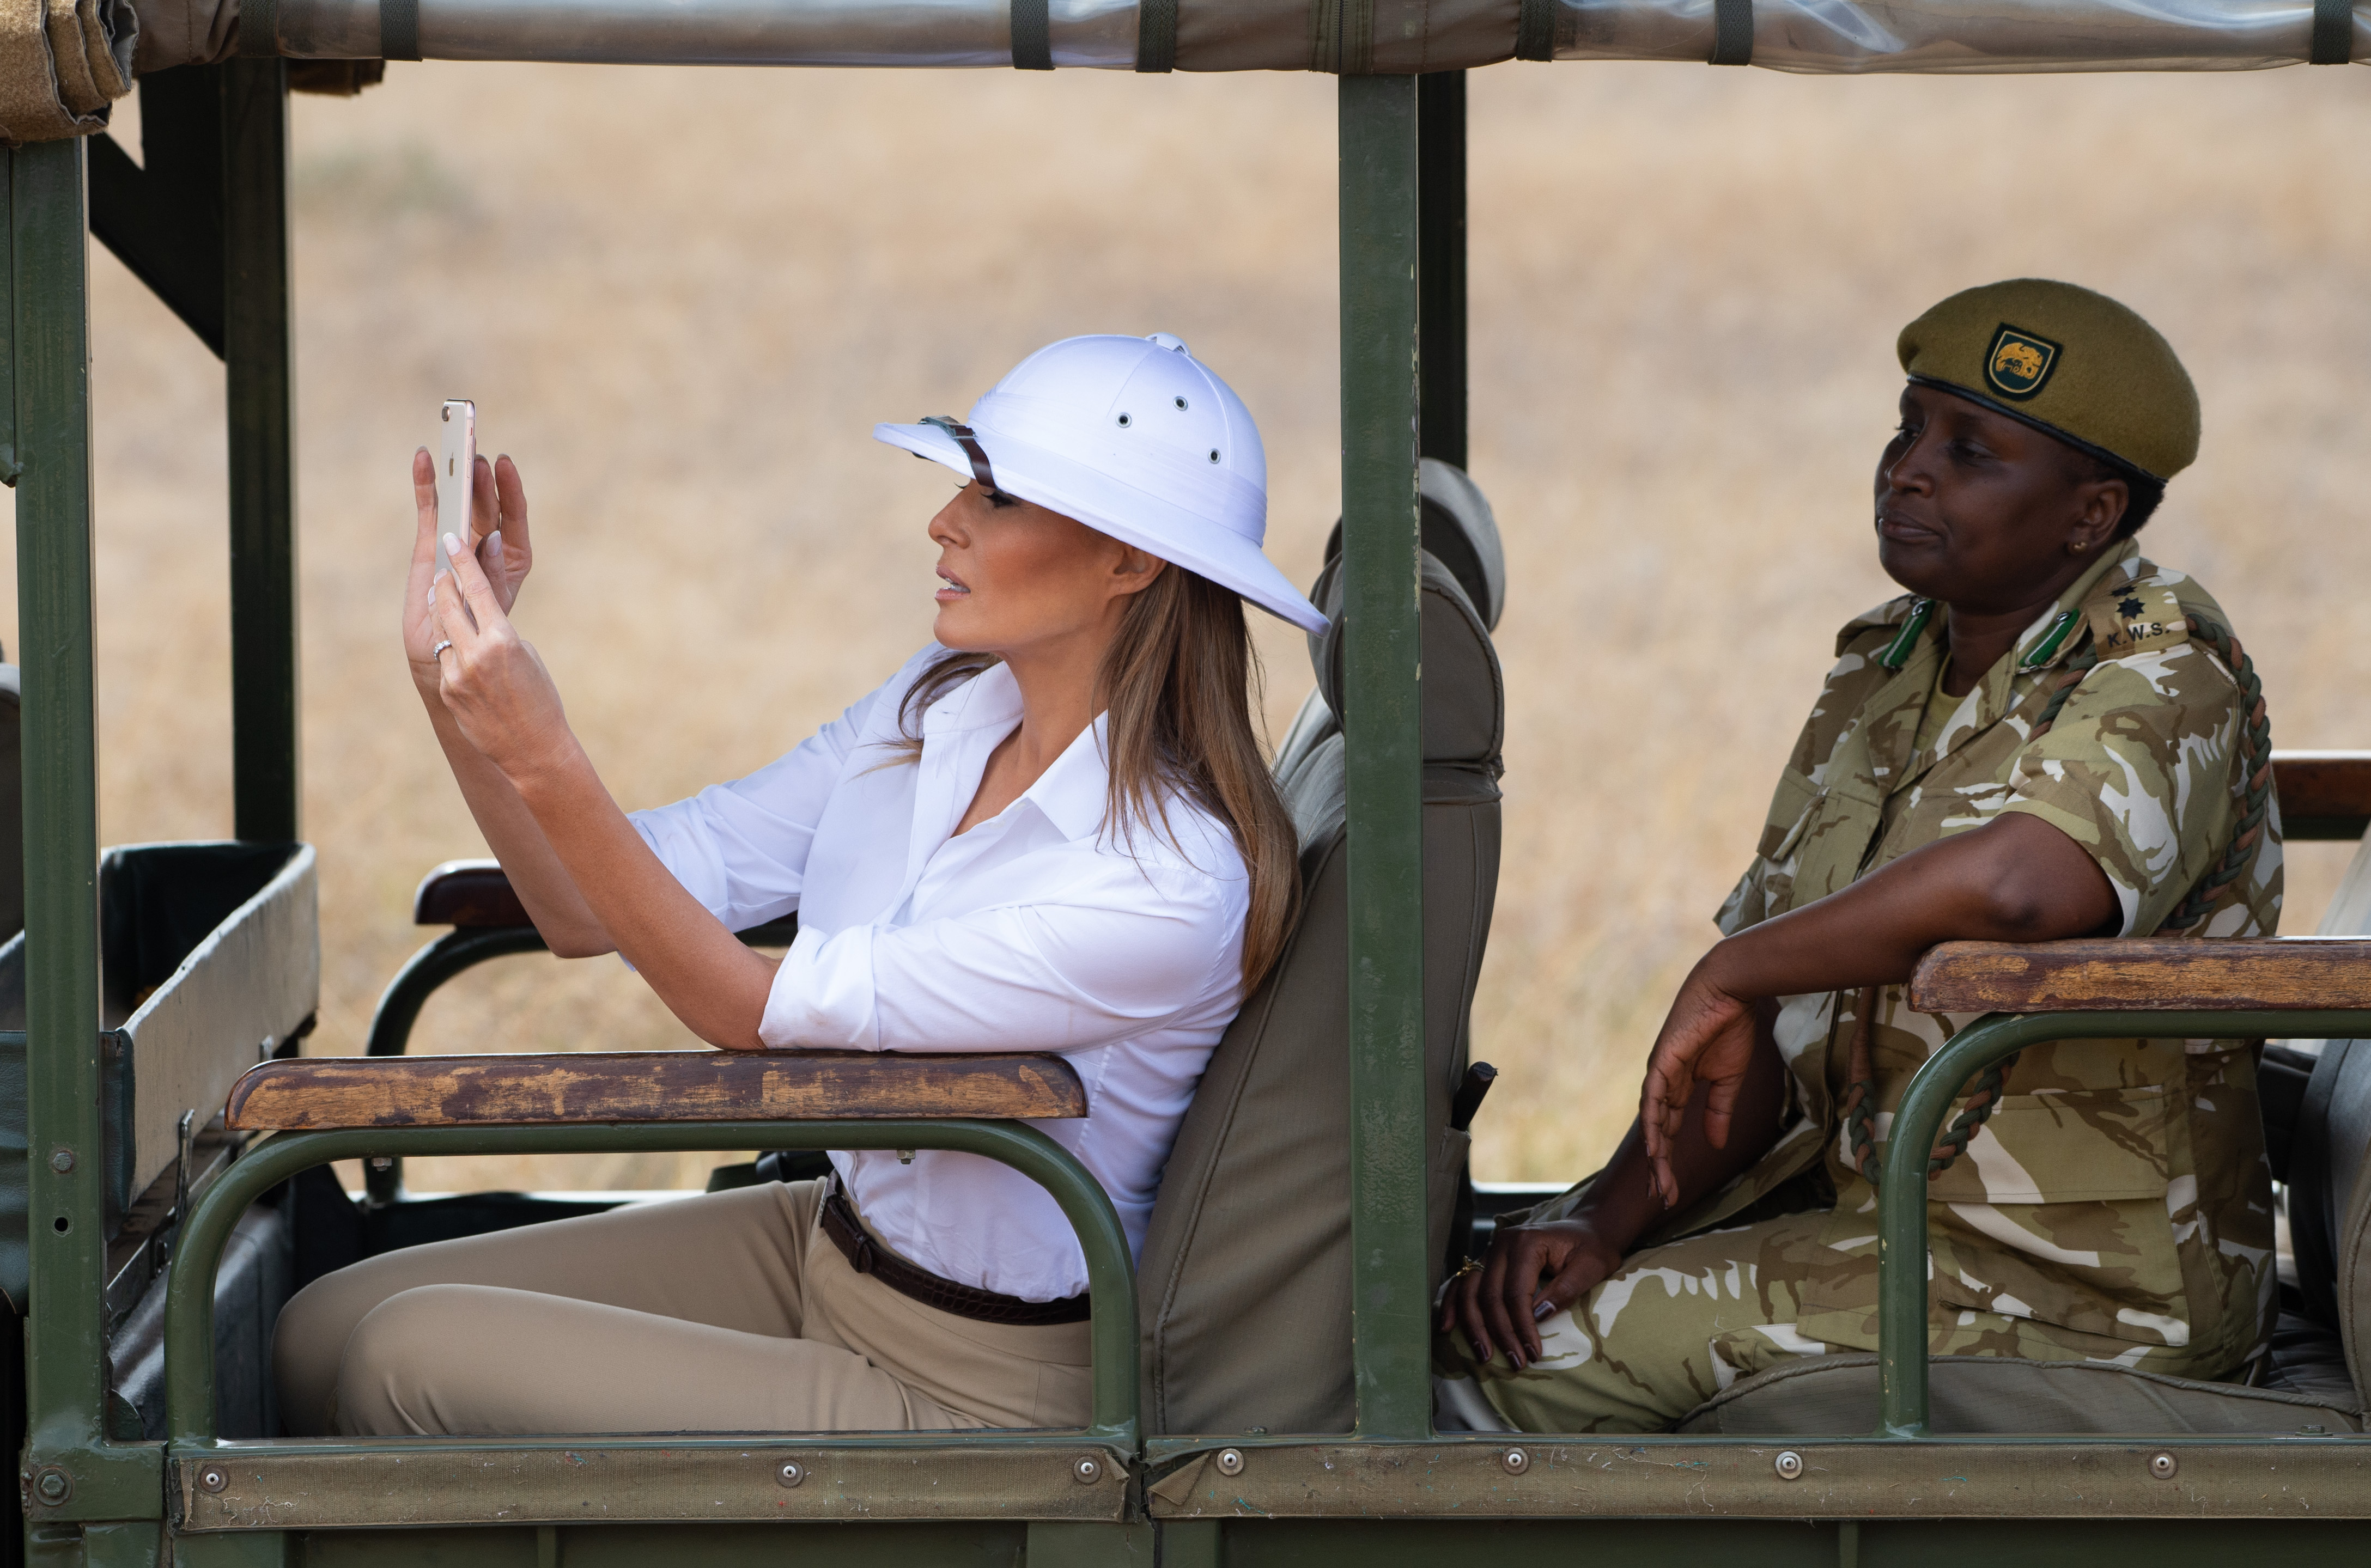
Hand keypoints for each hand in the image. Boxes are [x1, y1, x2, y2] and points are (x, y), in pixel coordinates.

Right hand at [403, 448, 534, 692]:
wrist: (446, 652)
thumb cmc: (478, 632)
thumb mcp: (492, 605)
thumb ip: (492, 574)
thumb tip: (493, 538)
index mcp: (511, 557)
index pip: (513, 516)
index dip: (509, 489)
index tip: (505, 464)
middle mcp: (486, 543)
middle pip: (487, 504)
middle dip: (483, 480)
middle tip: (477, 457)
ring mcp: (458, 540)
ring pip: (460, 501)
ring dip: (459, 476)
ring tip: (455, 449)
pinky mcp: (431, 543)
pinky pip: (430, 509)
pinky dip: (426, 484)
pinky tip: (423, 458)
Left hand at [428, 524, 575, 786]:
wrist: (533, 749)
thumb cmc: (541, 699)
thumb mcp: (528, 656)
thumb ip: (501, 632)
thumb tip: (480, 616)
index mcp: (502, 640)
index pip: (475, 589)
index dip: (462, 561)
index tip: (450, 539)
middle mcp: (475, 654)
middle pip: (447, 604)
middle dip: (443, 582)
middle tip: (443, 569)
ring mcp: (456, 674)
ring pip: (440, 629)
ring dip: (441, 611)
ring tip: (442, 599)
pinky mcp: (448, 691)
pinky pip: (445, 658)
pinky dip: (450, 646)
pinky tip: (457, 644)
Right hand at [1439, 1217, 1622, 1368]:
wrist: (1588, 1228)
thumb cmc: (1593, 1248)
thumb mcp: (1590, 1268)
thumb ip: (1565, 1291)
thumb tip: (1538, 1317)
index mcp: (1526, 1242)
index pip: (1515, 1293)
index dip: (1521, 1327)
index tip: (1533, 1354)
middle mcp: (1502, 1243)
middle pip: (1489, 1295)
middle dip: (1499, 1333)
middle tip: (1514, 1362)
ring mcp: (1490, 1250)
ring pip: (1470, 1291)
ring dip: (1473, 1325)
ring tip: (1483, 1355)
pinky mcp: (1487, 1259)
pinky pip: (1464, 1283)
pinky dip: (1454, 1305)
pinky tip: (1447, 1326)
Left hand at [1638, 957, 1760, 1206]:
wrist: (1730, 992)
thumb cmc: (1729, 1028)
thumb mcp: (1728, 1080)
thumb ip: (1718, 1111)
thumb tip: (1715, 1143)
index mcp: (1678, 1088)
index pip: (1670, 1131)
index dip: (1669, 1161)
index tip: (1673, 1191)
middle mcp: (1663, 1084)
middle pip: (1657, 1133)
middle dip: (1659, 1167)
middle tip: (1661, 1199)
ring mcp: (1660, 1073)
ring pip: (1653, 1122)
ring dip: (1656, 1155)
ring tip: (1659, 1184)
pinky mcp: (1662, 1062)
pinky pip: (1654, 1099)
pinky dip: (1654, 1124)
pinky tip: (1655, 1148)